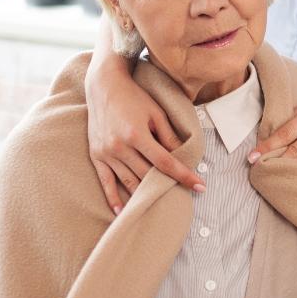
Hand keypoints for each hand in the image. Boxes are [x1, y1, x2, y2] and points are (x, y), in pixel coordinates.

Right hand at [87, 54, 202, 213]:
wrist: (103, 86)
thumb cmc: (133, 97)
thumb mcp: (156, 113)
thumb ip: (169, 136)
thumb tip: (183, 157)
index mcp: (137, 134)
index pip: (165, 163)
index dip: (184, 176)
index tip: (200, 186)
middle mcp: (120, 147)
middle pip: (147, 175)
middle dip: (166, 187)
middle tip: (183, 197)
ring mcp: (106, 153)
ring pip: (128, 182)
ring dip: (144, 196)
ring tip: (158, 206)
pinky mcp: (96, 156)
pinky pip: (105, 182)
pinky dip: (113, 197)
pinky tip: (122, 211)